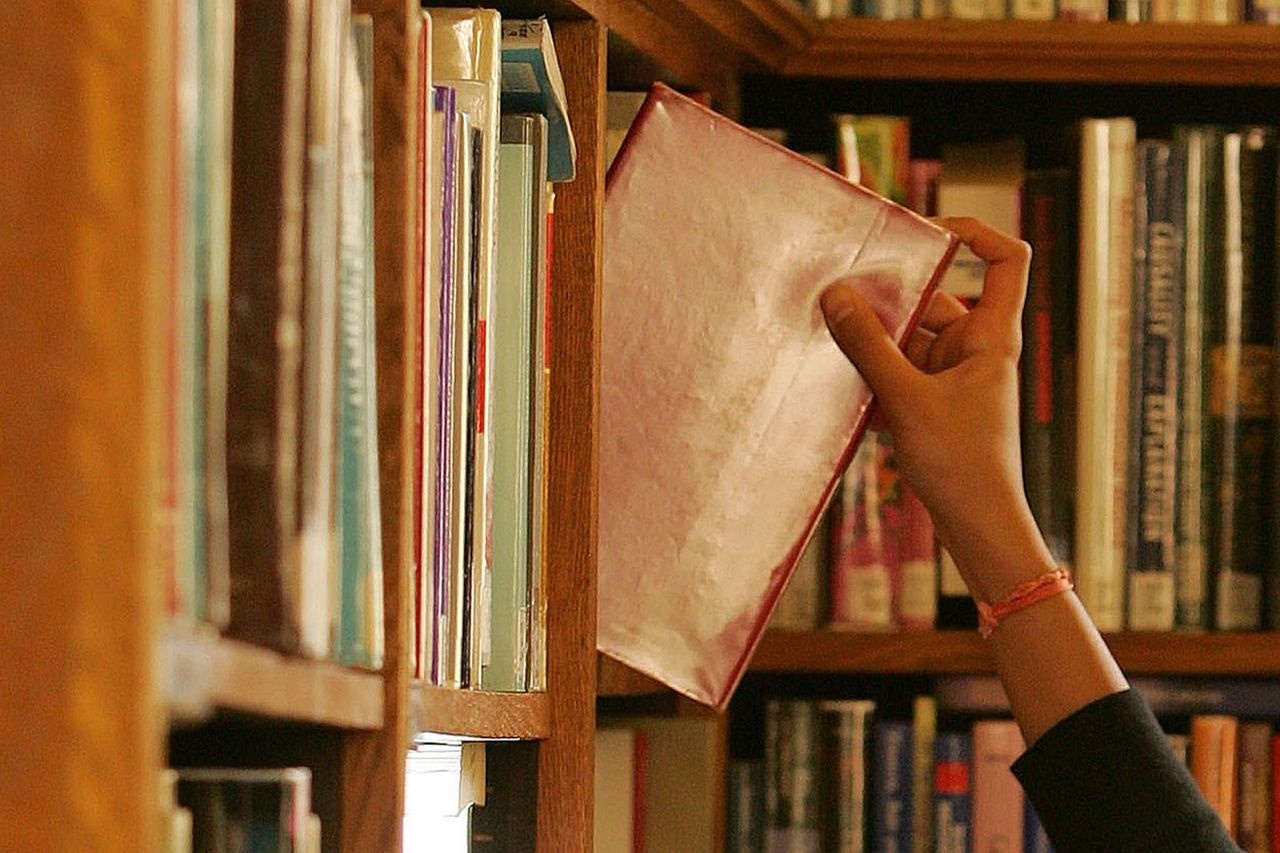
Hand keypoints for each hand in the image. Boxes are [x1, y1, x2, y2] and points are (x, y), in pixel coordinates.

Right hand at [820, 217, 1055, 600]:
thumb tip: (837, 295)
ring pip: (908, 338)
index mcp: (991, 336)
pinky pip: (897, 371)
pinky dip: (873, 375)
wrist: (978, 529)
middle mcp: (975, 349)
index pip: (1005, 260)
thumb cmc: (964, 467)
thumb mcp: (908, 400)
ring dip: (874, 343)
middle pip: (934, 298)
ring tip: (833, 344)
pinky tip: (843, 387)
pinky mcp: (932, 403)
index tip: (924, 231)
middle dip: (890, 299)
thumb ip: (869, 347)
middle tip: (842, 295)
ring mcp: (952, 377)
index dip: (973, 233)